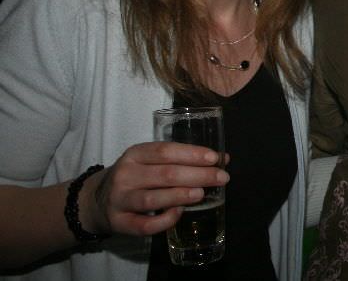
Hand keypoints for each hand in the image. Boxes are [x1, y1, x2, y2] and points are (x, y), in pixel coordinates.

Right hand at [80, 142, 228, 236]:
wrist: (96, 200)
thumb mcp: (150, 161)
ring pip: (153, 199)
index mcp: (135, 154)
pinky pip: (145, 225)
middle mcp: (125, 175)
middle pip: (165, 174)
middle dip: (198, 175)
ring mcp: (120, 200)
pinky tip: (179, 213)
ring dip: (181, 196)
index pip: (165, 151)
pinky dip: (165, 220)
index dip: (192, 154)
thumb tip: (222, 159)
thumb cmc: (135, 176)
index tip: (215, 158)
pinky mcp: (119, 223)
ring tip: (202, 193)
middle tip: (221, 177)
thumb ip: (180, 159)